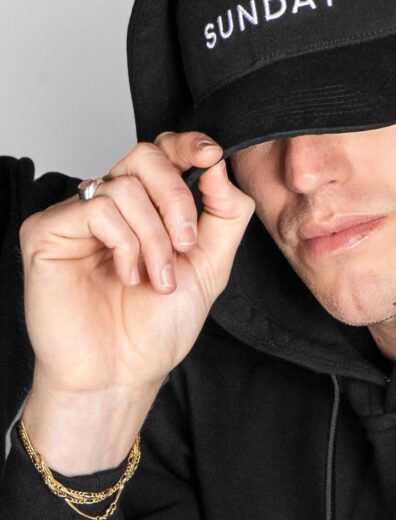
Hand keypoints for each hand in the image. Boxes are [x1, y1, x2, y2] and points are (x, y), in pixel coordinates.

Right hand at [19, 132, 254, 397]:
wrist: (121, 374)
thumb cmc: (157, 325)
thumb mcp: (211, 264)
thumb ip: (224, 213)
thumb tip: (219, 165)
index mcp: (145, 205)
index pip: (163, 151)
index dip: (188, 145)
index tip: (212, 156)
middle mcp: (109, 203)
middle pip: (145, 155)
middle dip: (177, 197)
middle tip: (187, 243)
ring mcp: (76, 215)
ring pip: (125, 185)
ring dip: (154, 236)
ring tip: (158, 277)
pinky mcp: (47, 231)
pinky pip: (97, 209)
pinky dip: (125, 243)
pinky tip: (128, 275)